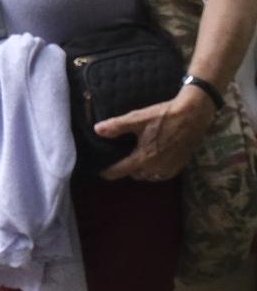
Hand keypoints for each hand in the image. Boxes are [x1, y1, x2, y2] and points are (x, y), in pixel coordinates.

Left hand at [96, 85, 219, 181]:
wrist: (194, 115)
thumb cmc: (165, 116)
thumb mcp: (138, 119)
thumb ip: (117, 126)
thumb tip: (97, 130)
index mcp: (143, 159)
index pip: (119, 172)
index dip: (107, 171)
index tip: (100, 170)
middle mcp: (156, 168)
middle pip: (134, 174)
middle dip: (126, 169)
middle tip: (120, 158)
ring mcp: (169, 169)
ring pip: (148, 176)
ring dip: (141, 170)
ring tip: (136, 158)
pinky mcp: (180, 166)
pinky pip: (162, 174)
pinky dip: (155, 169)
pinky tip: (153, 158)